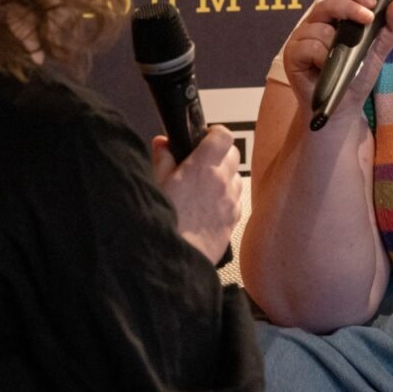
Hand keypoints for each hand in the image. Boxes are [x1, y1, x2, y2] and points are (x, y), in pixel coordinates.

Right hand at [151, 125, 241, 263]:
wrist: (177, 257)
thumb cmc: (165, 223)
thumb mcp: (155, 184)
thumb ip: (162, 158)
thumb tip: (163, 143)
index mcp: (203, 167)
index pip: (223, 135)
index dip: (215, 133)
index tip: (206, 138)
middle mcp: (222, 181)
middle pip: (234, 154)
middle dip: (220, 154)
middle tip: (203, 163)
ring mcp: (231, 201)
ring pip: (237, 177)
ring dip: (225, 177)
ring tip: (204, 188)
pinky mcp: (234, 219)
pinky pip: (236, 200)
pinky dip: (227, 198)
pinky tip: (209, 207)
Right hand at [279, 0, 392, 122]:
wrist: (343, 107)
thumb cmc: (356, 76)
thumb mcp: (379, 51)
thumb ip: (390, 28)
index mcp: (334, 16)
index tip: (372, 3)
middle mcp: (315, 23)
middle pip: (328, 2)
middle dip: (350, 8)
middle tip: (367, 19)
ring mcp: (301, 37)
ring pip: (320, 28)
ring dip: (337, 44)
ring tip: (343, 61)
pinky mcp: (292, 54)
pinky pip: (309, 46)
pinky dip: (323, 57)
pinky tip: (327, 68)